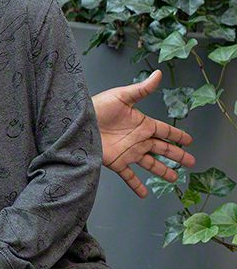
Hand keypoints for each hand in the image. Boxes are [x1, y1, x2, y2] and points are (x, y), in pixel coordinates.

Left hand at [92, 70, 195, 197]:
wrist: (77, 124)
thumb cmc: (96, 107)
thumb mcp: (121, 96)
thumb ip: (142, 89)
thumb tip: (158, 74)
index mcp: (142, 124)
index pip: (165, 130)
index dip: (178, 135)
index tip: (189, 140)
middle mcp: (137, 139)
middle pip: (163, 149)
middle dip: (177, 155)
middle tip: (191, 163)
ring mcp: (128, 151)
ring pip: (151, 164)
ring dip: (163, 171)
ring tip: (175, 178)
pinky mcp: (116, 161)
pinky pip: (129, 176)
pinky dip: (136, 185)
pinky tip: (144, 194)